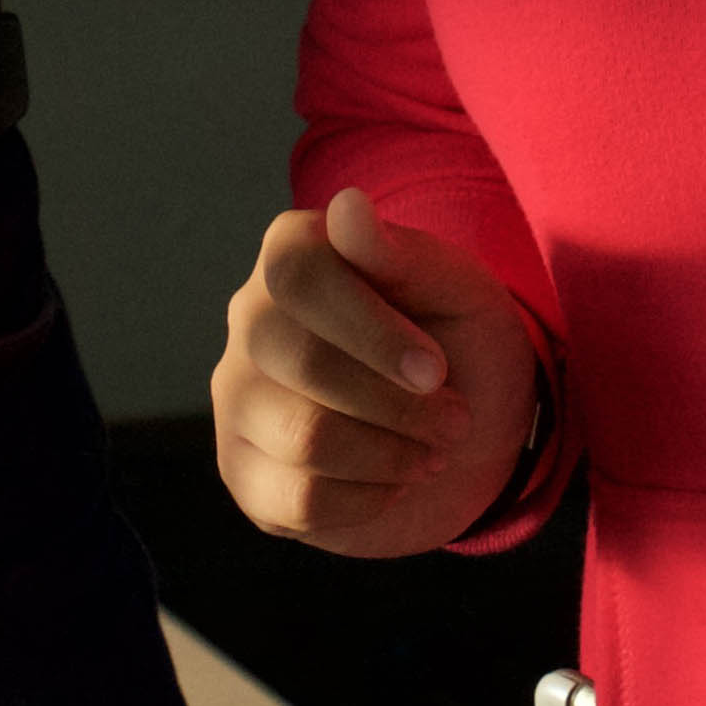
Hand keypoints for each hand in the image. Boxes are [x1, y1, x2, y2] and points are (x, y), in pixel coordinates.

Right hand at [210, 188, 543, 557]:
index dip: (371, 332)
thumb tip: (347, 205)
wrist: (467, 432)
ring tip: (430, 452)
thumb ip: (402, 253)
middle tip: (454, 420)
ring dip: (390, 455)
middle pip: (302, 362)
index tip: (435, 371)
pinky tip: (391, 483)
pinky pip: (296, 500)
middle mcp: (250, 319)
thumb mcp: (457, 293)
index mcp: (292, 253)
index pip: (299, 278)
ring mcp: (237, 399)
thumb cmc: (458, 344)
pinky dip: (367, 501)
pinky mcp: (244, 473)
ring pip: (302, 436)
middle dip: (397, 405)